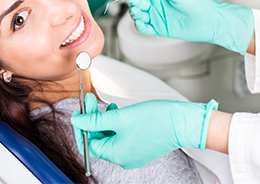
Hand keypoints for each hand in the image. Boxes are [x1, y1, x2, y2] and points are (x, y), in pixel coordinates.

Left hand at [71, 94, 217, 168]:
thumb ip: (95, 120)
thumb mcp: (119, 117)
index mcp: (117, 154)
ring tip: (109, 106)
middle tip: (91, 101)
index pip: (88, 143)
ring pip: (109, 136)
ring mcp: (132, 153)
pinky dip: (116, 124)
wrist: (182, 121)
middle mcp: (123, 158)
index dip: (81, 126)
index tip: (79, 111)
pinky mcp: (139, 146)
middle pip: (99, 139)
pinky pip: (120, 136)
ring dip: (104, 120)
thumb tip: (77, 121)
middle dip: (93, 119)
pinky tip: (118, 111)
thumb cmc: (155, 119)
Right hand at [124, 0, 253, 54]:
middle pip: (138, 3)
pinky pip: (145, 29)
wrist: (210, 20)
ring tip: (138, 11)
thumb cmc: (197, 3)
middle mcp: (158, 5)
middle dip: (133, 1)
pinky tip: (140, 23)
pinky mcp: (160, 29)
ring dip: (135, 13)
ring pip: (139, 16)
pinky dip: (140, 26)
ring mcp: (158, 17)